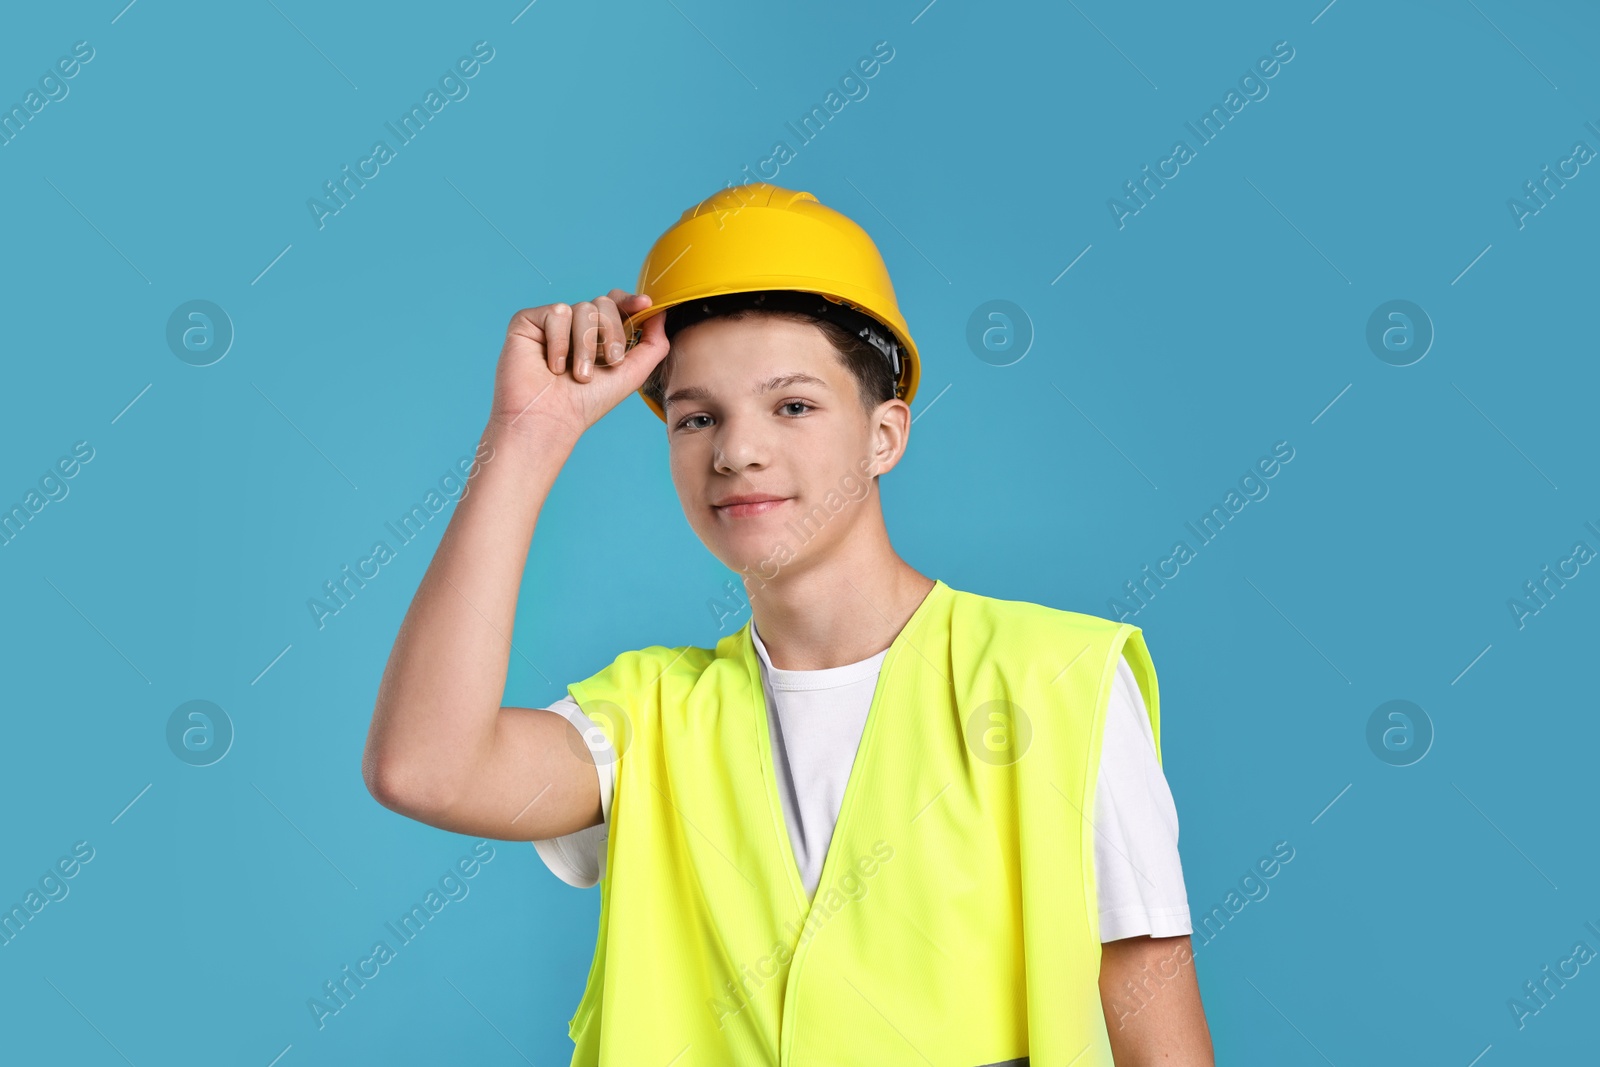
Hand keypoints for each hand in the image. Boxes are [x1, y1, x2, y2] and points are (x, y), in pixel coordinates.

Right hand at [486, 288, 668, 443]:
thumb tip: (660, 312)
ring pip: (583, 308)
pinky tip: (553, 366)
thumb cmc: (586, 403)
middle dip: (612, 332)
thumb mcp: (631, 374)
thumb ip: (652, 344)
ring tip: (578, 374)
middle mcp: (575, 325)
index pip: (615, 304)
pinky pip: (556, 313)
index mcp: (598, 335)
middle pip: (603, 302)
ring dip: (587, 346)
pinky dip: (560, 342)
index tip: (645, 304)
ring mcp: (552, 322)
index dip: (630, 301)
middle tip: (609, 363)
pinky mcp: (528, 321)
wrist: (551, 419)